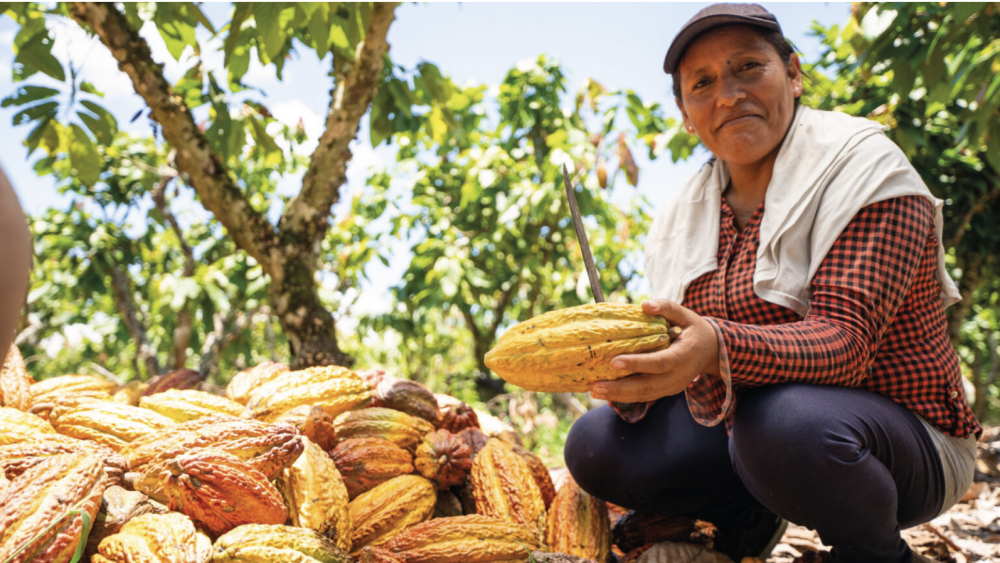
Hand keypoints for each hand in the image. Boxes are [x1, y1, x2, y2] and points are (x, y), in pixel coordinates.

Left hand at [591, 299, 719, 402]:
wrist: (712, 351)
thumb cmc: (694, 330)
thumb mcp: (685, 314)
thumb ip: (667, 308)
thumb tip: (645, 304)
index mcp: (683, 356)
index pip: (658, 363)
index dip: (637, 364)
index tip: (614, 362)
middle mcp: (678, 376)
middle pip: (647, 386)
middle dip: (620, 388)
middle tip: (595, 387)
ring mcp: (672, 387)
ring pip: (644, 395)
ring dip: (618, 395)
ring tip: (595, 391)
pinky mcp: (666, 391)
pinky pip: (644, 396)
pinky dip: (624, 396)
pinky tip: (606, 392)